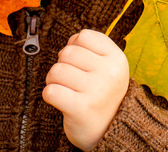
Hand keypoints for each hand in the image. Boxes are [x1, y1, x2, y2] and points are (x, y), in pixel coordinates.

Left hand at [43, 30, 129, 150]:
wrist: (108, 130)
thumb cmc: (102, 92)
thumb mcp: (108, 66)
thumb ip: (90, 48)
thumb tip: (67, 44)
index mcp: (117, 59)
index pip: (84, 36)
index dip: (76, 46)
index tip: (82, 63)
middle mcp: (109, 73)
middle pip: (67, 52)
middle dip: (63, 64)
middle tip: (72, 80)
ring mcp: (96, 91)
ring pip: (56, 70)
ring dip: (54, 80)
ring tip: (67, 90)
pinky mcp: (80, 108)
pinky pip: (50, 91)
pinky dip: (50, 95)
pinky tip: (62, 101)